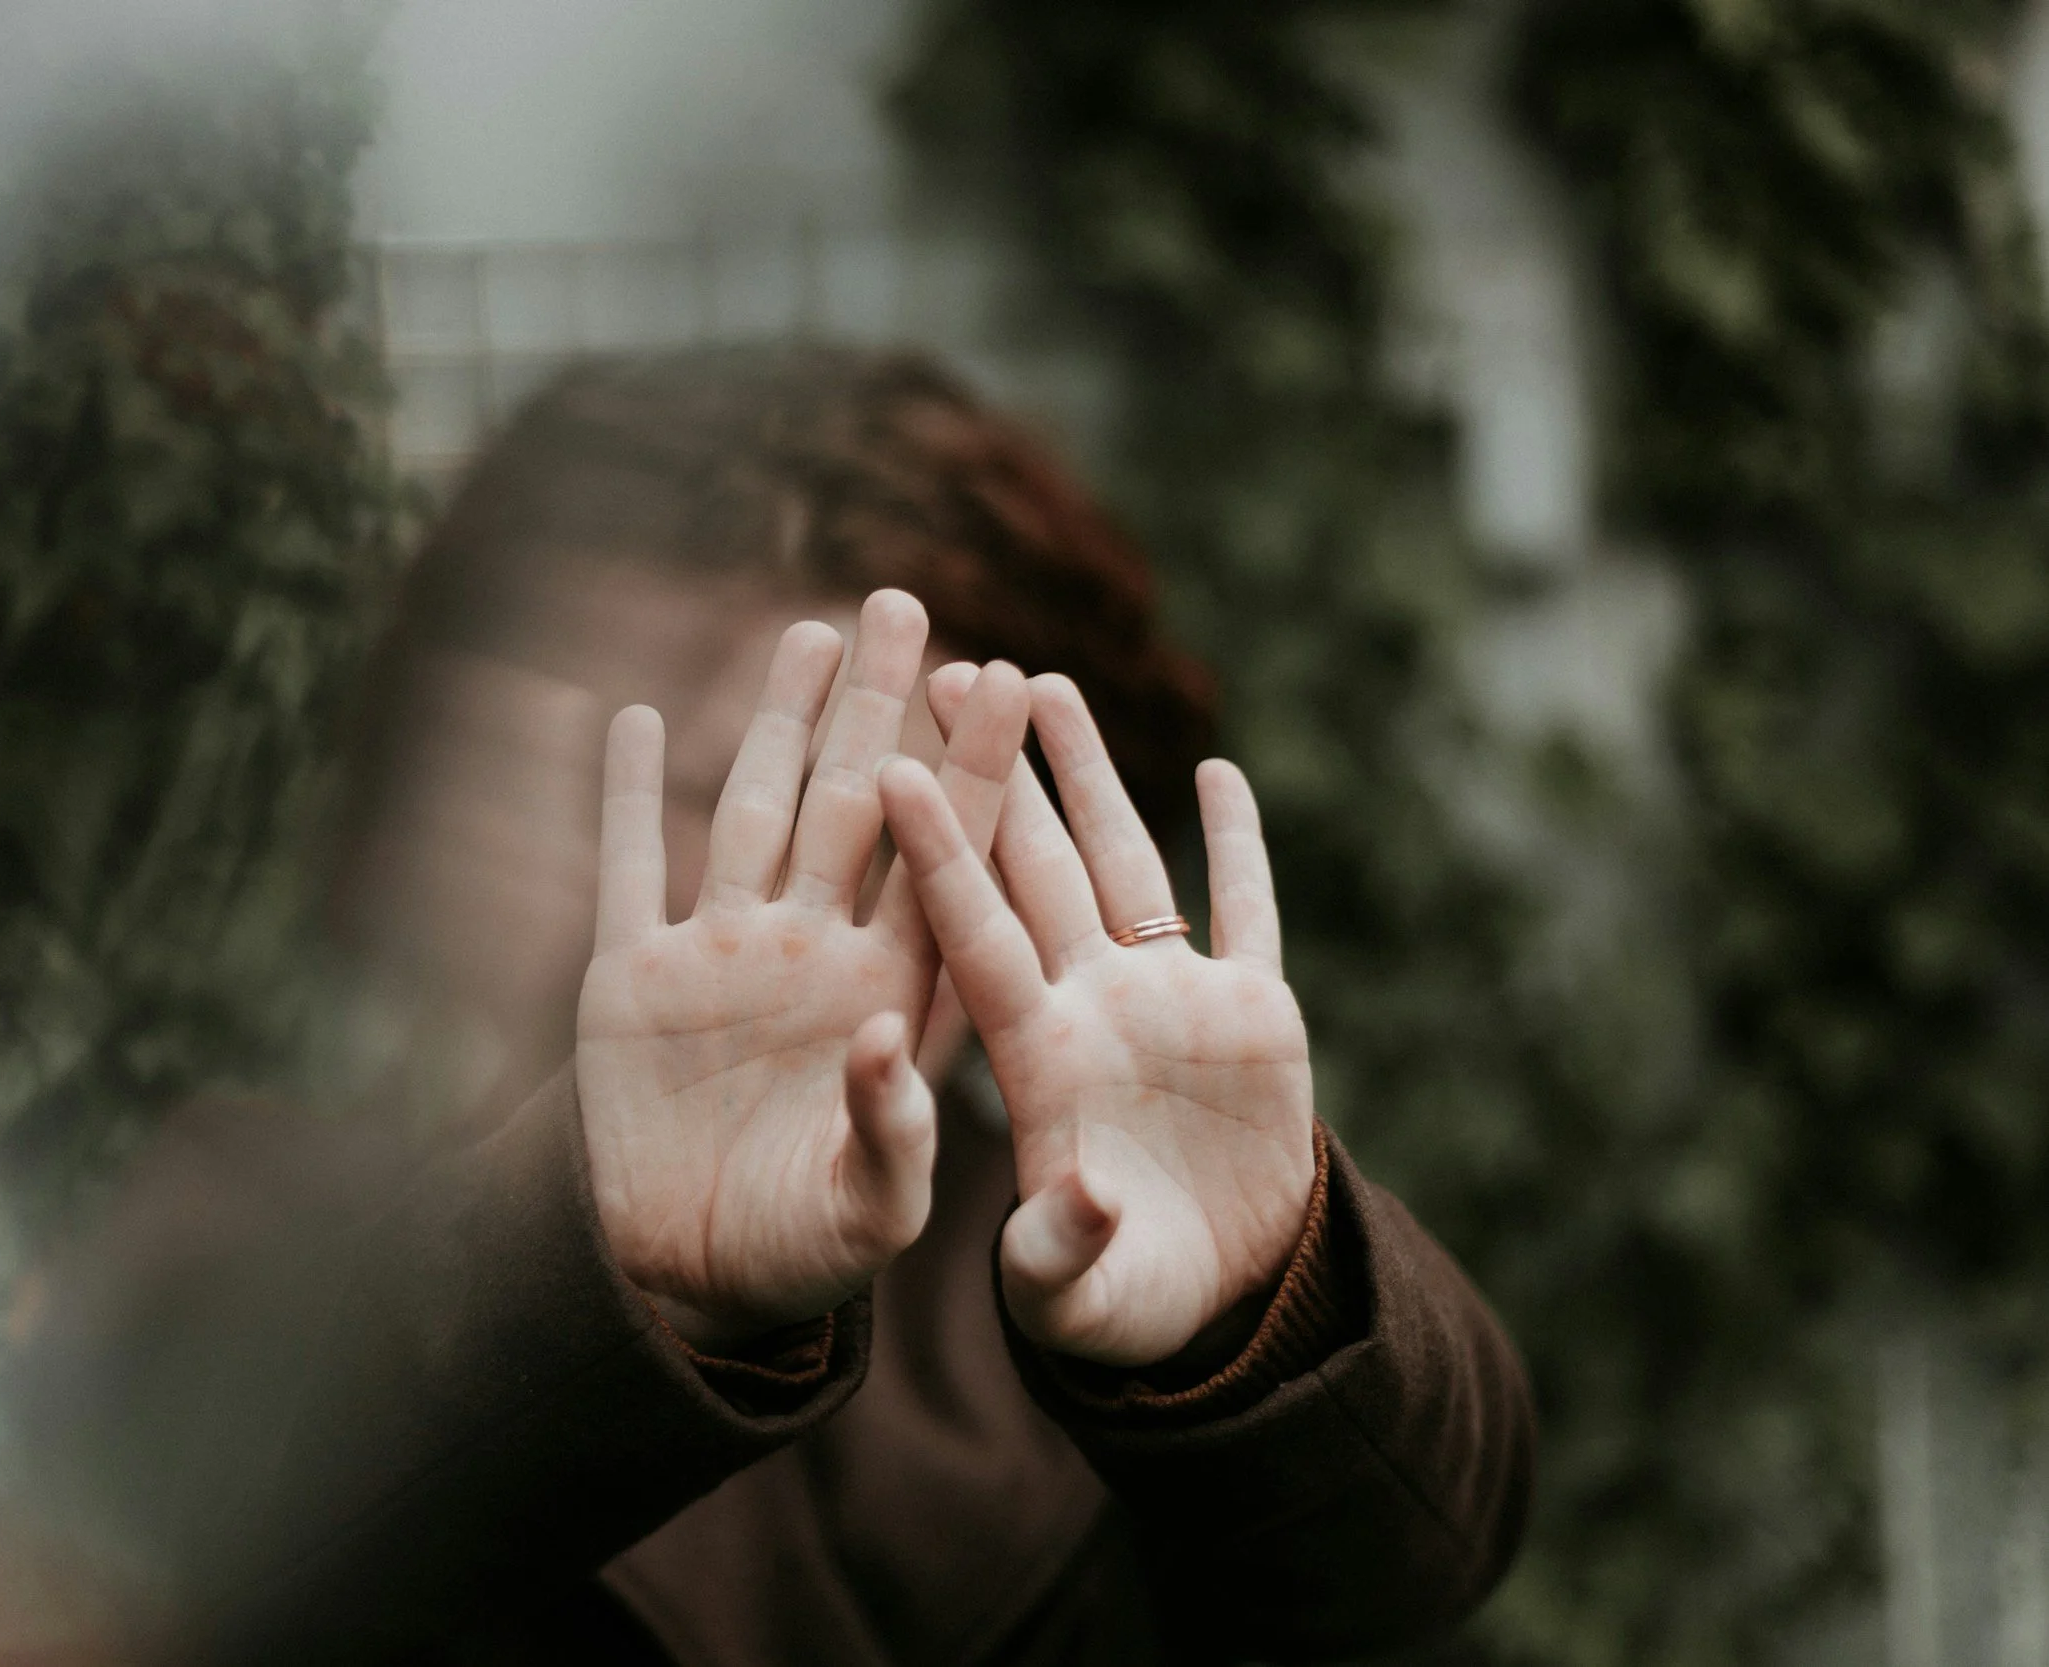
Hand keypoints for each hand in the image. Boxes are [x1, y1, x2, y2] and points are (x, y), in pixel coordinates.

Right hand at [576, 591, 1029, 1348]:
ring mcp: (723, 958)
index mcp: (891, 997)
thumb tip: (888, 1040)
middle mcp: (815, 955)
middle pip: (857, 807)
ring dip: (779, 723)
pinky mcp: (632, 980)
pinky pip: (630, 869)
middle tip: (908, 605)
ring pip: (756, 811)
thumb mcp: (870, 1214)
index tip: (1014, 681)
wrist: (691, 1284)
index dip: (975, 772)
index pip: (945, 862)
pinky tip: (640, 718)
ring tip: (812, 631)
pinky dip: (629, 796)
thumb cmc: (806, 1257)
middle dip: (882, 707)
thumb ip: (894, 1134)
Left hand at [881, 673, 1314, 1366]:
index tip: (893, 767)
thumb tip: (1081, 1196)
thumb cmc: (1116, 1307)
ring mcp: (1170, 1003)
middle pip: (1033, 865)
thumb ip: (1060, 1250)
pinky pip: (1247, 911)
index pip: (974, 934)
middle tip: (950, 667)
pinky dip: (1239, 845)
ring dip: (1089, 774)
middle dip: (998, 769)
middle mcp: (1092, 1007)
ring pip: (1123, 860)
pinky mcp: (1253, 1017)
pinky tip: (1218, 773)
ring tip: (1048, 682)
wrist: (1212, 1304)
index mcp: (1036, 1058)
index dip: (939, 853)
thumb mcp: (1072, 1298)